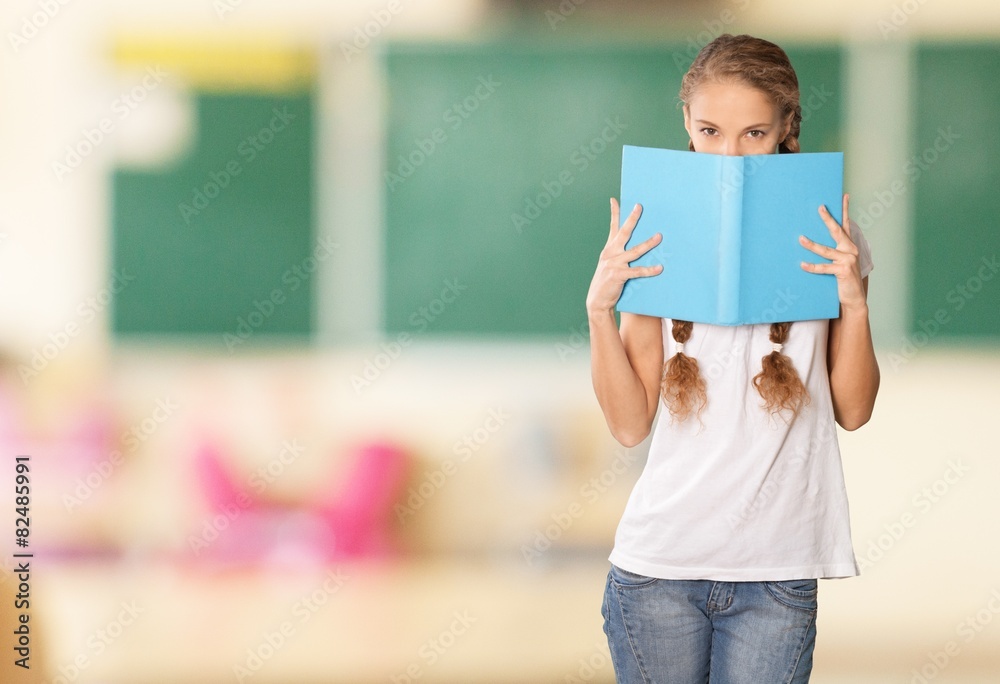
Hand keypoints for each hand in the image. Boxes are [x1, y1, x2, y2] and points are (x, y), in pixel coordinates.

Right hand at [586, 198, 662, 313]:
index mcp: (608, 249)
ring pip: (635, 251)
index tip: (614, 200)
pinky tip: (659, 268)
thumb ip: (618, 255)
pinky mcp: (619, 275)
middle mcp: (610, 253)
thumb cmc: (606, 283)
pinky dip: (649, 270)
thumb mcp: (609, 265)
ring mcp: (614, 264)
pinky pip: (637, 271)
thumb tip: (634, 247)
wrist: (597, 301)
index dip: (614, 213)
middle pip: (623, 232)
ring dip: (648, 243)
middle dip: (632, 219)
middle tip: (640, 206)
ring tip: (659, 236)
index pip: (612, 227)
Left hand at [798, 193, 866, 314]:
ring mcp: (848, 260)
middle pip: (837, 231)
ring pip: (826, 250)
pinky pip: (824, 267)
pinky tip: (802, 265)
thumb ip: (831, 252)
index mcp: (849, 246)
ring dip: (812, 245)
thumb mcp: (839, 262)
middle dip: (828, 219)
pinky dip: (812, 267)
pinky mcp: (843, 271)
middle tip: (819, 208)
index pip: (846, 224)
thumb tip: (811, 241)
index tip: (844, 196)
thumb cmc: (843, 279)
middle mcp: (850, 250)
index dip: (845, 210)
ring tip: (800, 239)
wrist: (854, 298)